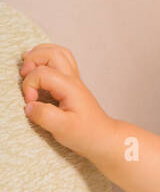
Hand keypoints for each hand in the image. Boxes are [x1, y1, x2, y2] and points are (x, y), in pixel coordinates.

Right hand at [18, 43, 113, 158]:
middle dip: (32, 60)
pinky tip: (39, 69)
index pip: (42, 73)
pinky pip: (61, 61)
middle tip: (24, 75)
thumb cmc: (86, 135)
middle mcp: (72, 79)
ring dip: (40, 55)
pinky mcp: (72, 84)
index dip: (29, 85)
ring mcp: (74, 80)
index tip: (30, 102)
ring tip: (28, 67)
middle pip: (52, 53)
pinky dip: (47, 60)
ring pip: (58, 52)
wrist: (103, 138)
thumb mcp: (62, 129)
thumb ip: (43, 116)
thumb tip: (29, 105)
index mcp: (69, 88)